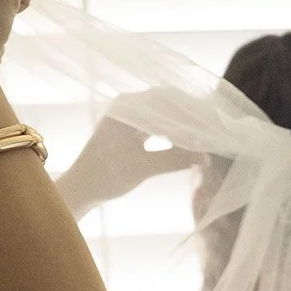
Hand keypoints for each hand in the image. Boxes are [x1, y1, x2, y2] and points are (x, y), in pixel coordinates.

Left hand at [56, 115, 196, 219]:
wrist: (80, 190)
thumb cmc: (105, 176)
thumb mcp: (143, 168)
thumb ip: (175, 160)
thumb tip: (206, 157)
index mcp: (126, 108)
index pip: (166, 100)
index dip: (189, 110)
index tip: (209, 122)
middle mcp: (126, 108)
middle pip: (165, 106)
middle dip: (187, 118)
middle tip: (210, 130)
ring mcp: (126, 119)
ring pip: (161, 117)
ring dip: (179, 126)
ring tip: (201, 137)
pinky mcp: (127, 132)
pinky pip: (155, 127)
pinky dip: (170, 134)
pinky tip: (184, 143)